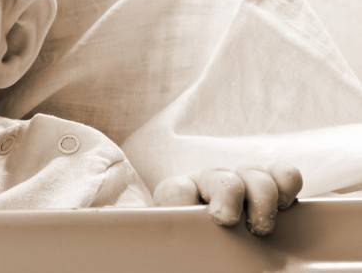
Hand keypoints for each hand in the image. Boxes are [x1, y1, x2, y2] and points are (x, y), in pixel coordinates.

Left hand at [153, 164, 302, 235]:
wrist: (211, 250)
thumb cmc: (187, 248)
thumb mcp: (175, 243)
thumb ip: (172, 239)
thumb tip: (145, 259)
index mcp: (177, 198)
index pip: (176, 190)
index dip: (184, 199)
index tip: (197, 219)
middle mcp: (207, 186)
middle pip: (219, 177)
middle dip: (227, 195)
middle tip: (228, 221)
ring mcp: (240, 183)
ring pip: (253, 173)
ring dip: (261, 196)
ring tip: (261, 228)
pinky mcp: (268, 189)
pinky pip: (283, 175)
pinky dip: (287, 184)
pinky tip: (287, 205)